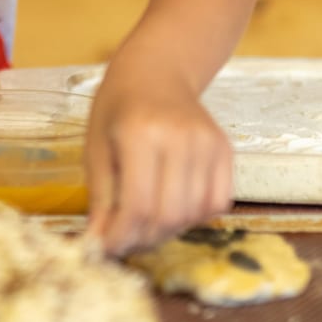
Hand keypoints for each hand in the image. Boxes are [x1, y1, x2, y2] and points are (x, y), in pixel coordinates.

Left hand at [83, 57, 233, 254]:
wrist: (156, 72)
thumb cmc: (117, 109)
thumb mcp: (96, 148)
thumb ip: (101, 197)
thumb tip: (99, 244)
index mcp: (140, 132)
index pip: (137, 204)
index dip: (121, 236)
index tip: (106, 249)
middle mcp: (180, 137)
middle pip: (168, 214)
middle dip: (144, 239)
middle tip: (125, 242)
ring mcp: (207, 143)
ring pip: (193, 214)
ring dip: (167, 231)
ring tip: (145, 225)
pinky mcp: (225, 149)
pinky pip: (217, 202)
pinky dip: (194, 216)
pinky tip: (172, 207)